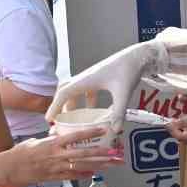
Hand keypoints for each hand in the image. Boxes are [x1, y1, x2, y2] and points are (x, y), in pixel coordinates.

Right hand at [1, 129, 122, 186]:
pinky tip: (95, 173)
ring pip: (82, 166)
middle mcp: (57, 156)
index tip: (104, 129)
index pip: (75, 136)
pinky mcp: (54, 177)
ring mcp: (57, 168)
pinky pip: (72, 176)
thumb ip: (52, 138)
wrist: (8, 169)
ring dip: (99, 165)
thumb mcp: (37, 140)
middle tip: (117, 153)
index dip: (91, 132)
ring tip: (112, 164)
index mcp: (52, 143)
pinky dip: (84, 174)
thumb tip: (60, 132)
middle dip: (102, 154)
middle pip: (84, 154)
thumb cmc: (20, 152)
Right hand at [47, 41, 167, 134]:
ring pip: (75, 90)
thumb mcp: (123, 93)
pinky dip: (86, 100)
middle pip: (65, 92)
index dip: (54, 107)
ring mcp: (92, 77)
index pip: (64, 94)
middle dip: (60, 106)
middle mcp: (85, 77)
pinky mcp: (99, 77)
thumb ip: (118, 112)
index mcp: (86, 80)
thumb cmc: (128, 70)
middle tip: (58, 120)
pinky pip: (86, 90)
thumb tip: (114, 130)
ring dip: (72, 103)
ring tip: (73, 118)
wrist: (137, 56)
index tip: (48, 119)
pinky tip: (94, 110)